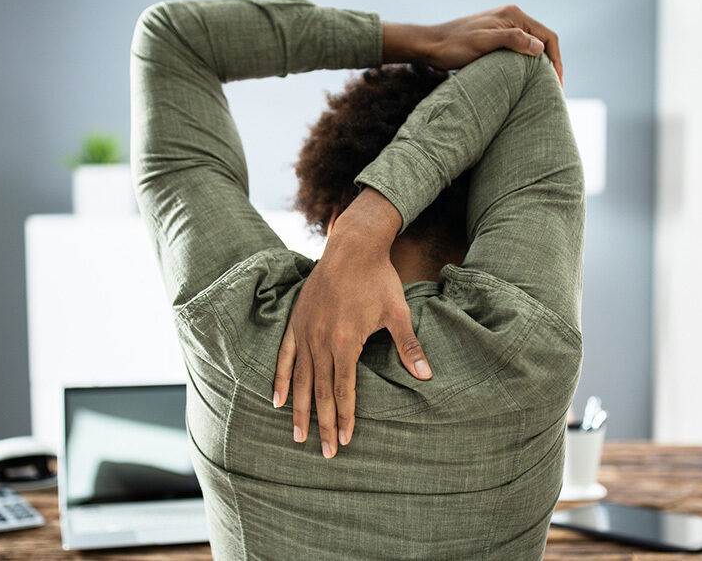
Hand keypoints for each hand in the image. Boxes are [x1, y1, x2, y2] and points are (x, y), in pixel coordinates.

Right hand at [272, 188, 431, 457]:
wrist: (352, 248)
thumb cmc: (378, 279)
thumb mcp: (397, 313)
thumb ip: (408, 346)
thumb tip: (426, 375)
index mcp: (345, 342)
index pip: (343, 389)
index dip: (344, 417)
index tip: (345, 440)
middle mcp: (321, 341)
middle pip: (320, 391)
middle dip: (322, 424)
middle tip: (324, 453)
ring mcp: (305, 332)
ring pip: (300, 379)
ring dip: (299, 410)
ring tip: (296, 436)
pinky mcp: (296, 322)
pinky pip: (284, 357)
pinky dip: (280, 379)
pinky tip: (276, 400)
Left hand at [383, 4, 562, 85]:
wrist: (430, 45)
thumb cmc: (454, 45)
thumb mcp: (483, 43)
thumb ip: (512, 40)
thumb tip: (540, 48)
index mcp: (513, 15)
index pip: (548, 36)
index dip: (557, 60)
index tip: (558, 83)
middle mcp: (512, 17)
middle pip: (543, 41)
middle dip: (552, 64)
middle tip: (555, 89)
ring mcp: (504, 26)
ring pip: (532, 46)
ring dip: (540, 65)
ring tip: (544, 87)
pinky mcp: (496, 37)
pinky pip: (519, 49)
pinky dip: (527, 63)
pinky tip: (526, 79)